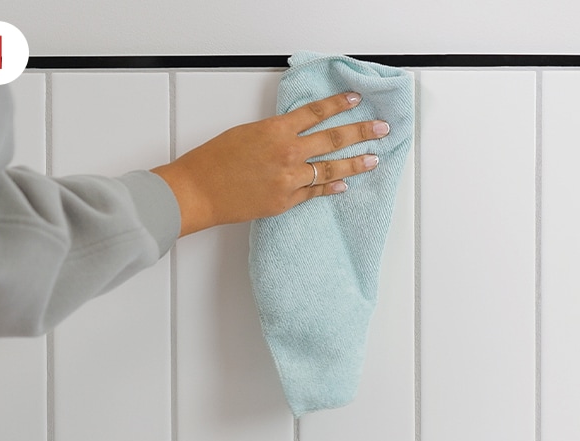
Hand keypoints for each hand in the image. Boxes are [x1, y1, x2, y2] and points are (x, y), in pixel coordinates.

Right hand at [151, 92, 387, 236]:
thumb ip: (276, 132)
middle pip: (333, 139)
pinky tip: (344, 185)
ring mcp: (289, 179)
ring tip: (373, 159)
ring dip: (355, 163)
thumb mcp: (247, 133)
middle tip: (381, 128)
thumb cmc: (214, 160)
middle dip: (361, 132)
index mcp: (275, 130)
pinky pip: (314, 193)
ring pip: (330, 169)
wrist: (198, 191)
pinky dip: (330, 189)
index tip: (355, 99)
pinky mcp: (286, 201)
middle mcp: (287, 153)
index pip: (315, 113)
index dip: (338, 105)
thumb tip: (296, 132)